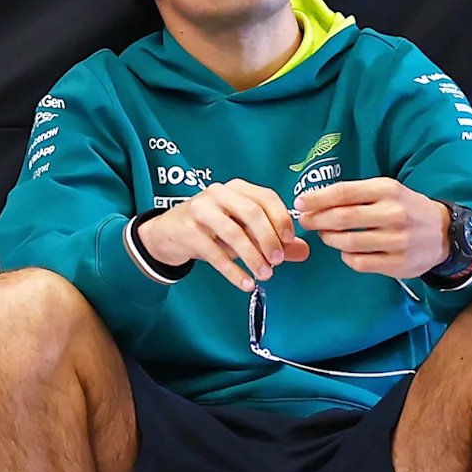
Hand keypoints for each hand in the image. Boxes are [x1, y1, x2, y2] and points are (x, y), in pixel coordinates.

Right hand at [138, 179, 311, 291]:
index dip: (281, 218)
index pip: (265, 197)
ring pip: (234, 233)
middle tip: (278, 261)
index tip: (289, 240)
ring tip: (265, 275)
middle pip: (252, 213)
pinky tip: (246, 283)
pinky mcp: (188, 231)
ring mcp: (201, 210)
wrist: (167, 234)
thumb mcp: (242, 230)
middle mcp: (218, 194)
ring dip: (253, 257)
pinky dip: (233, 271)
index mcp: (236, 188)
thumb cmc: (210, 229)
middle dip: (269, 239)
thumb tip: (304, 251)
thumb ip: (272, 239)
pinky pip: (215, 254)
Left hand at [293, 178, 450, 277]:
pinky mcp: (398, 264)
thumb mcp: (386, 191)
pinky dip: (347, 257)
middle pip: (342, 218)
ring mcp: (397, 240)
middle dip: (317, 220)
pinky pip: (360, 263)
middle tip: (306, 222)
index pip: (344, 193)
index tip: (300, 203)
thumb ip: (355, 195)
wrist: (443, 233)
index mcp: (388, 190)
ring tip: (326, 235)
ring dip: (330, 239)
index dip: (317, 198)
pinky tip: (346, 251)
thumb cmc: (406, 208)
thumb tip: (314, 201)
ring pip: (348, 243)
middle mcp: (394, 213)